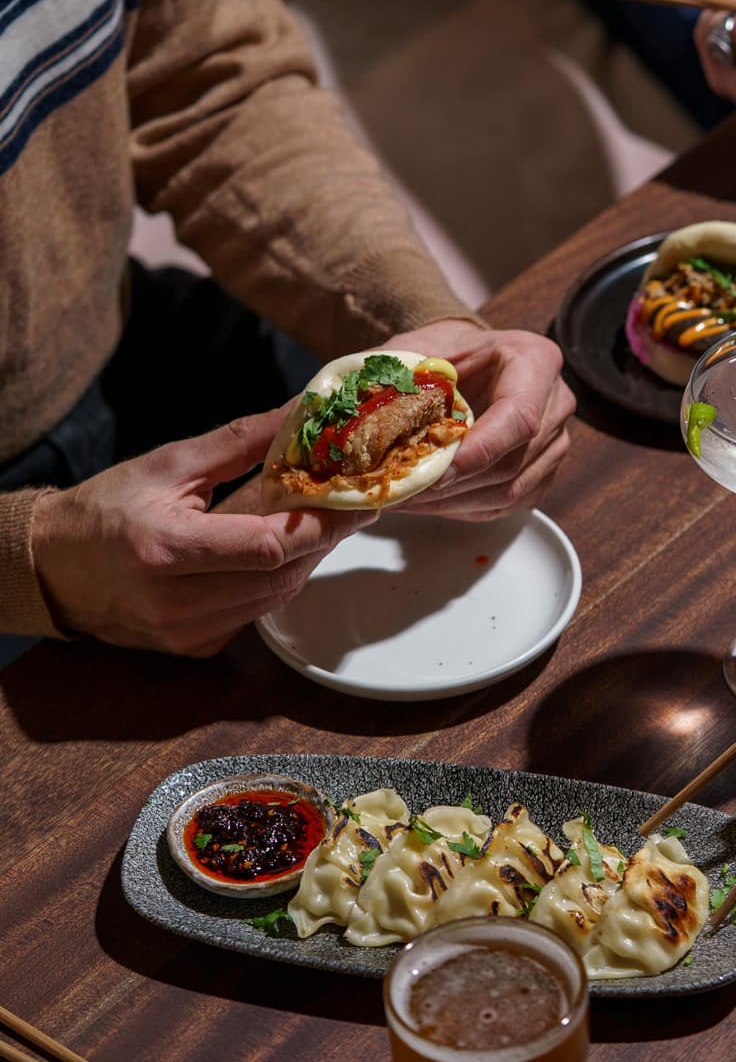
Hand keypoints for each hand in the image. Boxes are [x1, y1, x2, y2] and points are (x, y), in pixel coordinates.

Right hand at [30, 410, 371, 655]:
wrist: (54, 569)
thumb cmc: (107, 509)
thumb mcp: (167, 465)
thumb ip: (237, 443)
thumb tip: (295, 413)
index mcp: (168, 551)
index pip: (268, 545)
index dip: (320, 524)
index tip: (355, 500)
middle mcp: (177, 603)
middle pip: (280, 576)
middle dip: (322, 539)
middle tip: (348, 505)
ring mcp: (186, 633)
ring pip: (274, 599)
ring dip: (303, 561)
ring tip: (318, 522)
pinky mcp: (193, 647)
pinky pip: (254, 614)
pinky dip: (274, 583)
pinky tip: (277, 554)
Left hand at [393, 322, 573, 518]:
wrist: (469, 362)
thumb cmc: (445, 353)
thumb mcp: (419, 349)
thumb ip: (399, 376)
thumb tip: (363, 415)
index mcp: (535, 361)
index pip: (519, 417)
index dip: (478, 451)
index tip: (436, 472)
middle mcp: (556, 402)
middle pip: (512, 461)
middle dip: (455, 485)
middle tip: (403, 490)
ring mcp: (555, 441)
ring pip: (510, 490)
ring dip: (454, 503)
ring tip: (407, 500)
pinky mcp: (542, 471)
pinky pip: (507, 503)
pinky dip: (465, 508)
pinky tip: (430, 502)